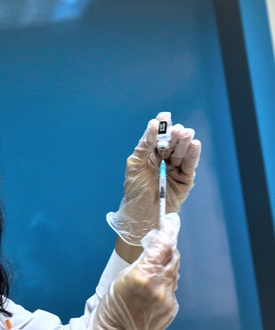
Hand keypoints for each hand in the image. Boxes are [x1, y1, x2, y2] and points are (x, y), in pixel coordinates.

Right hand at [86, 213, 180, 329]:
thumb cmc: (109, 310)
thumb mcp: (119, 280)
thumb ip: (140, 265)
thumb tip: (154, 252)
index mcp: (143, 277)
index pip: (162, 248)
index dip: (167, 234)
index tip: (169, 223)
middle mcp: (160, 287)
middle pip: (173, 259)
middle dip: (168, 249)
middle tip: (160, 242)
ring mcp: (168, 300)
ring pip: (174, 274)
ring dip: (166, 266)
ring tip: (154, 266)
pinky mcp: (172, 310)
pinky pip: (172, 290)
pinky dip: (165, 283)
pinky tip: (153, 287)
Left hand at [107, 112, 200, 244]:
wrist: (141, 214)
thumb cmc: (135, 190)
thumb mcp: (135, 165)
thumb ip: (144, 146)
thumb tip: (153, 125)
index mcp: (150, 155)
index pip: (158, 137)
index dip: (162, 126)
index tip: (164, 116)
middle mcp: (164, 160)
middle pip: (172, 142)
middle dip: (175, 134)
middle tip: (177, 130)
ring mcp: (175, 169)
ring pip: (182, 152)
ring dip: (184, 142)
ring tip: (186, 134)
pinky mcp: (185, 180)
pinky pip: (190, 165)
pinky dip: (193, 155)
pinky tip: (194, 145)